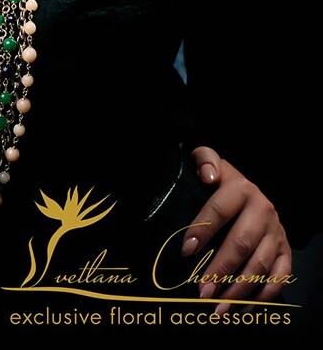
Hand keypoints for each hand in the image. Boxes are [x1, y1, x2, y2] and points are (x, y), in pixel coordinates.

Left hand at [182, 146, 291, 312]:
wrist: (250, 192)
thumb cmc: (222, 182)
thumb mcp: (210, 162)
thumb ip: (205, 160)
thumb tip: (207, 175)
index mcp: (242, 189)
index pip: (219, 210)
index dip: (202, 230)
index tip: (185, 250)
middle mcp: (263, 210)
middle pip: (241, 243)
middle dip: (220, 269)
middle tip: (201, 291)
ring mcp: (276, 233)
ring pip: (260, 265)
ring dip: (238, 289)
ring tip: (217, 307)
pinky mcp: (285, 251)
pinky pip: (279, 278)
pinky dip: (262, 297)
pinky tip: (242, 309)